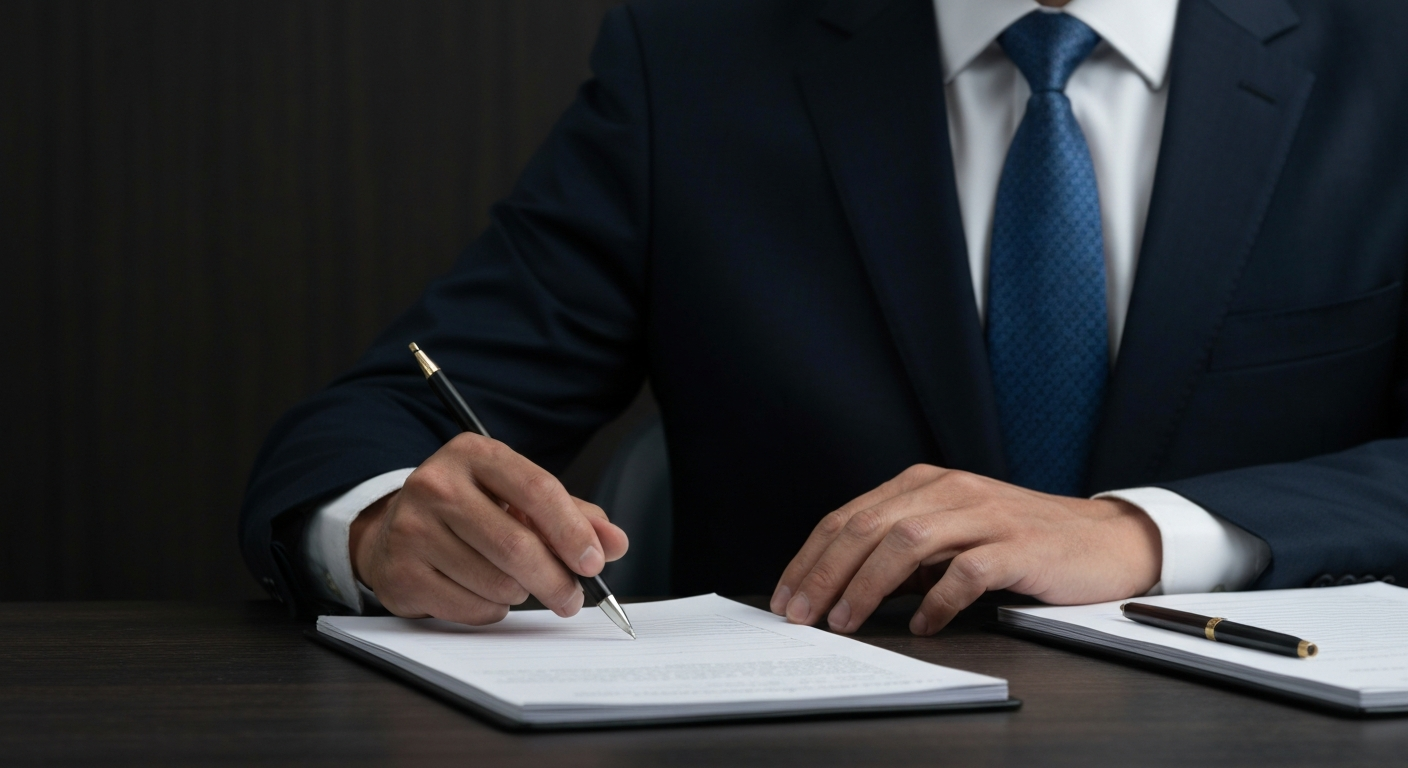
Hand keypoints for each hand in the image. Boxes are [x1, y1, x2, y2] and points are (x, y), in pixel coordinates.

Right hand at [349, 433, 628, 624]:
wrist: (394, 531)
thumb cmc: (470, 512)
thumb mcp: (518, 499)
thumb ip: (571, 516)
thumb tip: (615, 543)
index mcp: (474, 454)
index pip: (537, 490)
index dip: (572, 531)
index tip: (595, 562)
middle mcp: (436, 484)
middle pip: (516, 545)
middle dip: (556, 580)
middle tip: (573, 598)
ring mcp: (412, 528)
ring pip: (496, 583)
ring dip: (520, 595)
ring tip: (514, 584)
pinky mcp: (401, 573)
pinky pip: (471, 609)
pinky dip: (491, 611)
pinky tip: (482, 594)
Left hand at [769, 465, 1159, 634]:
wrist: (1103, 540)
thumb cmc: (1020, 542)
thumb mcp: (950, 538)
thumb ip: (901, 556)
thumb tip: (840, 590)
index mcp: (925, 483)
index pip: (849, 516)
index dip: (810, 556)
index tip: (786, 595)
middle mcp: (949, 490)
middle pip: (868, 526)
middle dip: (825, 573)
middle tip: (801, 614)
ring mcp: (984, 514)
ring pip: (907, 542)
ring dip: (867, 584)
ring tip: (846, 620)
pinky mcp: (1018, 546)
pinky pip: (967, 572)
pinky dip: (937, 601)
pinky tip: (923, 625)